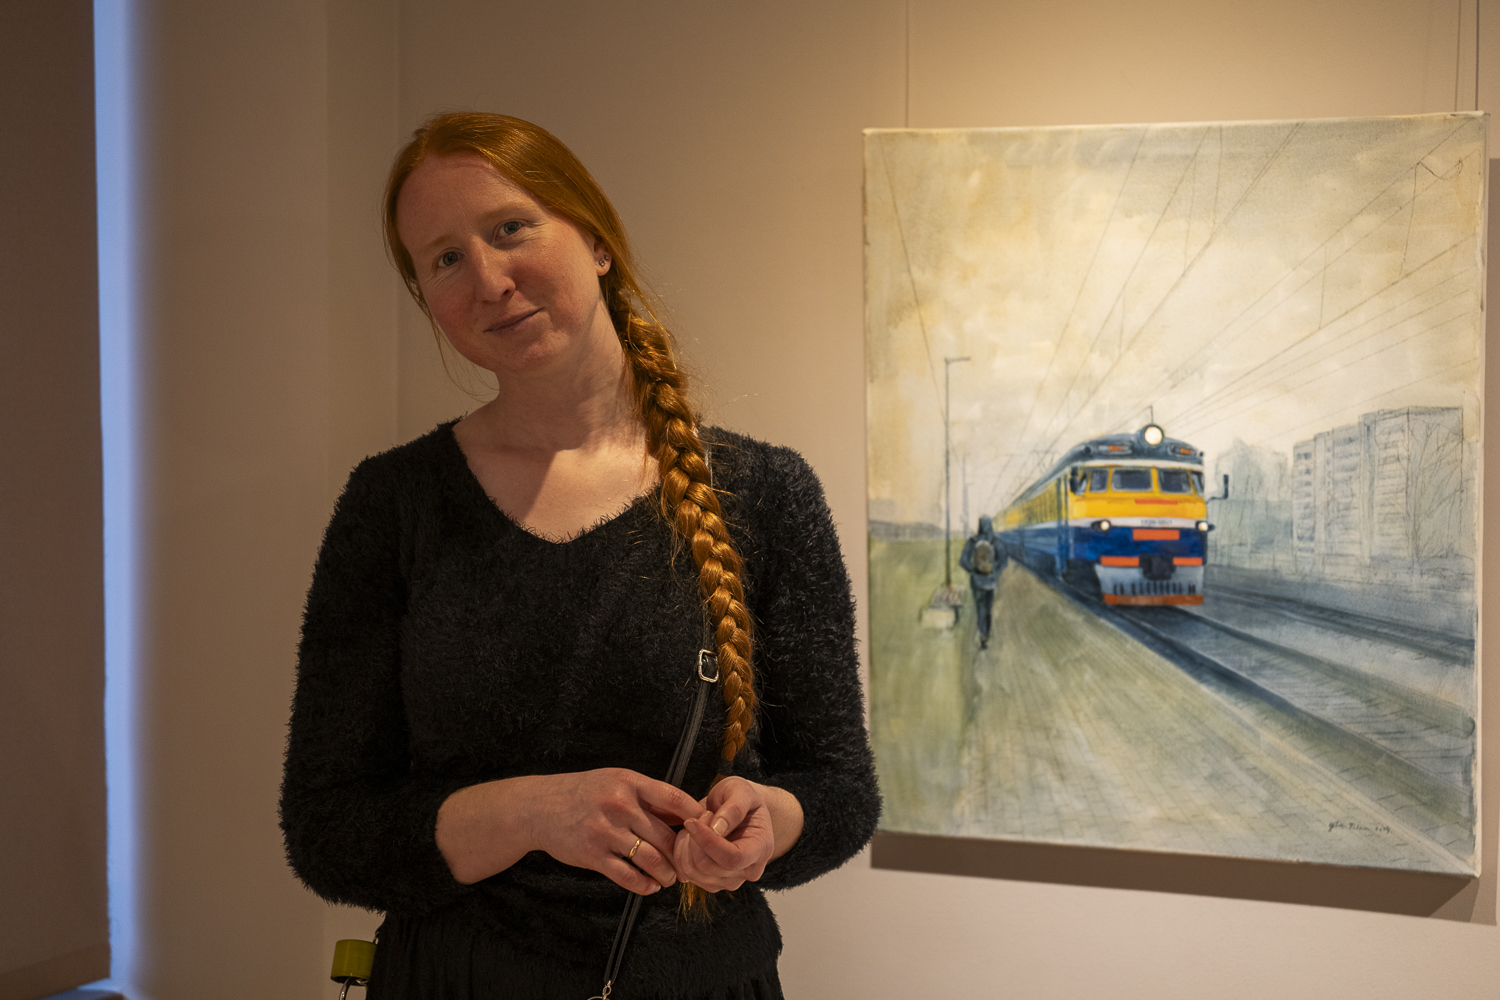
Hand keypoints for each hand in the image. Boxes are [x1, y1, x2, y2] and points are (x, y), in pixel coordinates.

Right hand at [437, 768, 703, 894]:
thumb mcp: (616, 781)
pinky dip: (644, 885)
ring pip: (650, 859)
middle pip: (665, 835)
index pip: (673, 798)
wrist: (540, 807)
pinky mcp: (592, 855)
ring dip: (666, 873)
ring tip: (671, 878)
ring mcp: (605, 831)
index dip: (696, 815)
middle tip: (691, 864)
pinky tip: (650, 887)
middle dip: (681, 854)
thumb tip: (687, 811)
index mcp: (628, 782)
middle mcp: (618, 805)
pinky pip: (627, 876)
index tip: (710, 828)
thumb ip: (647, 796)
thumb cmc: (584, 793)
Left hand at [672, 777, 776, 891]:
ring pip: (693, 872)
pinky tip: (689, 837)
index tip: (691, 821)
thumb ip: (734, 808)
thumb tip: (718, 829)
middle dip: (695, 839)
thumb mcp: (741, 791)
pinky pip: (686, 873)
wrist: (739, 810)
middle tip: (699, 816)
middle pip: (709, 866)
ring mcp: (730, 880)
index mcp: (761, 848)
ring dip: (686, 845)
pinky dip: (681, 854)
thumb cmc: (742, 798)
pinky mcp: (713, 883)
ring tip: (696, 825)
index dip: (708, 842)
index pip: (732, 858)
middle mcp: (749, 870)